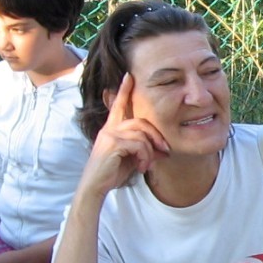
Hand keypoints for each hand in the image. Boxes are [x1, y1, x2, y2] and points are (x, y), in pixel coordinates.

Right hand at [82, 72, 170, 195]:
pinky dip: (145, 157)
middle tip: (166, 150)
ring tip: (148, 165)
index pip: (119, 106)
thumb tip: (165, 149)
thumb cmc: (112, 173)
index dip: (124, 90)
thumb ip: (145, 150)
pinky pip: (139, 144)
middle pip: (140, 121)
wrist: (95, 187)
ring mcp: (109, 135)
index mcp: (112, 129)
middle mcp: (109, 129)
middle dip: (156, 135)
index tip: (129, 75)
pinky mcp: (112, 143)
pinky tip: (143, 167)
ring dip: (150, 151)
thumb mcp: (133, 159)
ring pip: (141, 134)